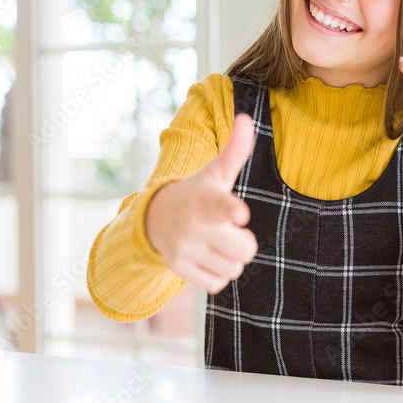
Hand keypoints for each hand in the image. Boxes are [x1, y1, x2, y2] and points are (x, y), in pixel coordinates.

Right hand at [145, 113, 258, 293]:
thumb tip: (247, 118)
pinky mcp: (178, 269)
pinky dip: (219, 275)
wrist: (155, 216)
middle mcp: (193, 225)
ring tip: (218, 243)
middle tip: (230, 230)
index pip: (222, 205)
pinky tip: (209, 258)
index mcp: (207, 199)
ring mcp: (184, 248)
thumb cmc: (198, 193)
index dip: (232, 210)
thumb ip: (235, 149)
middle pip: (244, 250)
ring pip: (232, 269)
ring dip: (232, 260)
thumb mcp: (216, 172)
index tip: (240, 214)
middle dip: (244, 243)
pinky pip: (217, 284)